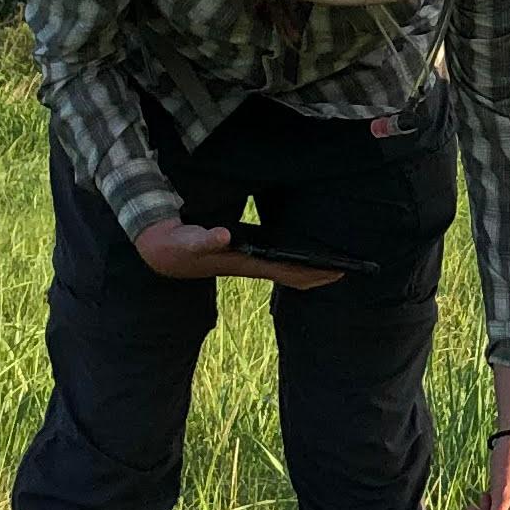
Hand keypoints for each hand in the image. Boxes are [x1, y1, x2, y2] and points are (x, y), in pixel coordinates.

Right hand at [134, 217, 344, 289]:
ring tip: (333, 260)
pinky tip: (302, 252)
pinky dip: (294, 258)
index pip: (288, 272)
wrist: (159, 251)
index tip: (340, 271)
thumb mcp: (186, 240)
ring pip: (287, 269)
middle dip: (320, 274)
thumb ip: (203, 239)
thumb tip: (223, 235)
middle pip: (293, 274)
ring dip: (309, 267)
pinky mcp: (242, 253)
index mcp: (245, 263)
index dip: (314, 273)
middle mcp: (251, 266)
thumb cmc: (175, 245)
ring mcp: (248, 261)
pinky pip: (276, 260)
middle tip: (350, 268)